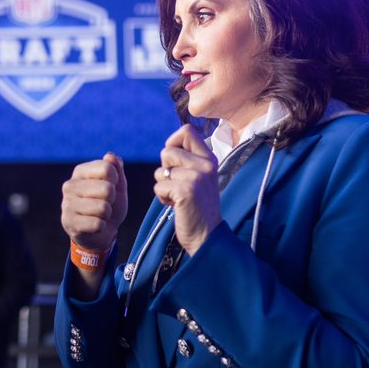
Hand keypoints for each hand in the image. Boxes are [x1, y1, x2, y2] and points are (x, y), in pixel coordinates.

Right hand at [61, 152, 127, 253]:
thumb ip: (116, 168)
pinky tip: (94, 225)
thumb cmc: (108, 205)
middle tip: (104, 204)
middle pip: (106, 189)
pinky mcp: (69, 223)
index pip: (107, 168)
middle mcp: (69, 186)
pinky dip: (101, 227)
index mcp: (80, 172)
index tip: (110, 187)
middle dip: (111, 200)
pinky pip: (97, 224)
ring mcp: (67, 204)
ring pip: (103, 208)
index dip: (115, 180)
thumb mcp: (117, 185)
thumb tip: (110, 156)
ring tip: (99, 215)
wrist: (100, 233)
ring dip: (107, 214)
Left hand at [153, 124, 220, 254]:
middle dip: (164, 169)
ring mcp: (197, 177)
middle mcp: (206, 165)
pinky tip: (175, 206)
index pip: (187, 131)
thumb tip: (169, 147)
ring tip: (177, 197)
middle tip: (177, 185)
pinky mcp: (186, 191)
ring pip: (160, 171)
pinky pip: (158, 187)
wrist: (207, 236)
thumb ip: (188, 161)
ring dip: (163, 186)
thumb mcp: (199, 178)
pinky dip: (162, 198)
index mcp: (209, 158)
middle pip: (167, 151)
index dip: (172, 142)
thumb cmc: (197, 207)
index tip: (173, 161)